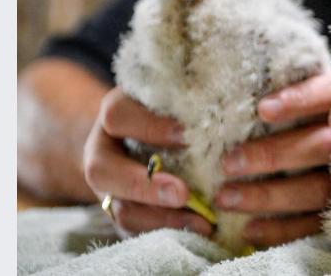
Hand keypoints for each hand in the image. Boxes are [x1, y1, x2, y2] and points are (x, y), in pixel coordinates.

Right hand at [84, 87, 211, 235]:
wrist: (152, 136)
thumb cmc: (176, 110)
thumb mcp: (177, 98)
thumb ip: (190, 101)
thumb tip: (227, 109)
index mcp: (116, 114)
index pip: (118, 116)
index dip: (149, 127)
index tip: (186, 135)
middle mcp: (103, 151)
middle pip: (103, 172)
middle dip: (146, 186)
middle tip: (183, 194)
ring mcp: (110, 187)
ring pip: (122, 209)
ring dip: (162, 219)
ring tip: (202, 223)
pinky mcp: (126, 213)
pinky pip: (137, 231)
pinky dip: (169, 232)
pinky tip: (199, 231)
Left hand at [215, 71, 330, 245]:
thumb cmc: (328, 109)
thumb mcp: (323, 90)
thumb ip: (298, 87)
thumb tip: (246, 96)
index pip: (329, 96)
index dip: (300, 101)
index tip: (263, 109)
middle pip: (320, 147)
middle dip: (273, 156)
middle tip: (229, 163)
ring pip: (316, 189)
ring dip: (268, 196)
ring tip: (226, 197)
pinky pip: (317, 223)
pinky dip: (283, 229)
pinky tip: (249, 229)